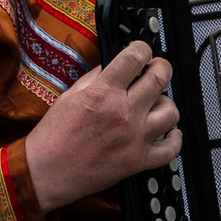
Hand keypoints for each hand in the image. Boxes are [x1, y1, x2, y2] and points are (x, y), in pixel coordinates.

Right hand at [24, 41, 179, 210]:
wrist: (46, 171)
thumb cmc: (53, 136)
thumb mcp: (69, 96)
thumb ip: (95, 78)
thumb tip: (113, 65)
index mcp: (103, 93)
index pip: (135, 58)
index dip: (142, 48)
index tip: (143, 51)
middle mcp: (123, 112)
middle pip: (160, 79)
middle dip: (162, 68)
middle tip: (157, 70)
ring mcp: (134, 138)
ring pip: (171, 112)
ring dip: (166, 104)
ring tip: (156, 105)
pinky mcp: (138, 161)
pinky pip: (171, 150)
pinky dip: (174, 140)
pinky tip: (168, 133)